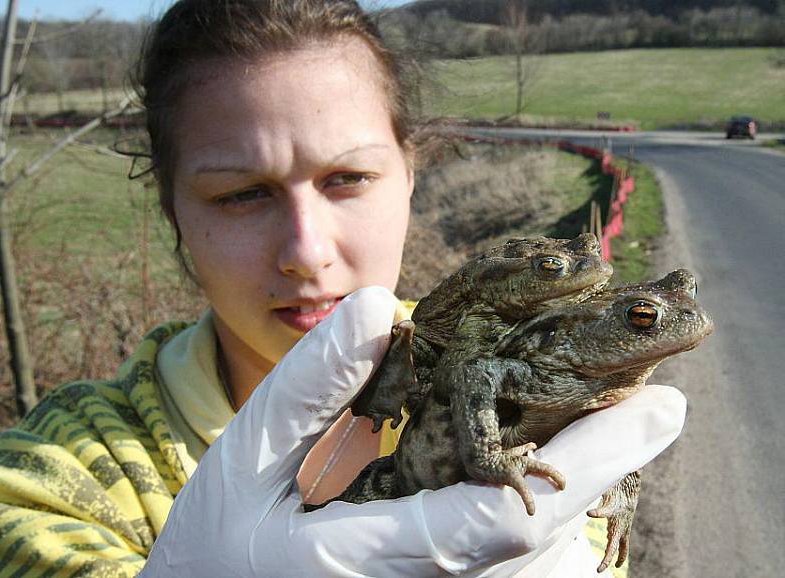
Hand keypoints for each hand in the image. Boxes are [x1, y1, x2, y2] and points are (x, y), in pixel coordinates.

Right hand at [141, 287, 685, 576]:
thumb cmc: (216, 551)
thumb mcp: (246, 460)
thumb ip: (309, 388)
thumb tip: (384, 310)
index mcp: (370, 561)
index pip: (501, 519)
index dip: (588, 463)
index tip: (657, 409)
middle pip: (542, 547)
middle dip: (596, 472)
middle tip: (642, 404)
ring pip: (535, 567)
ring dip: (567, 497)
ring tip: (587, 431)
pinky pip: (506, 574)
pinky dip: (532, 527)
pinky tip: (526, 483)